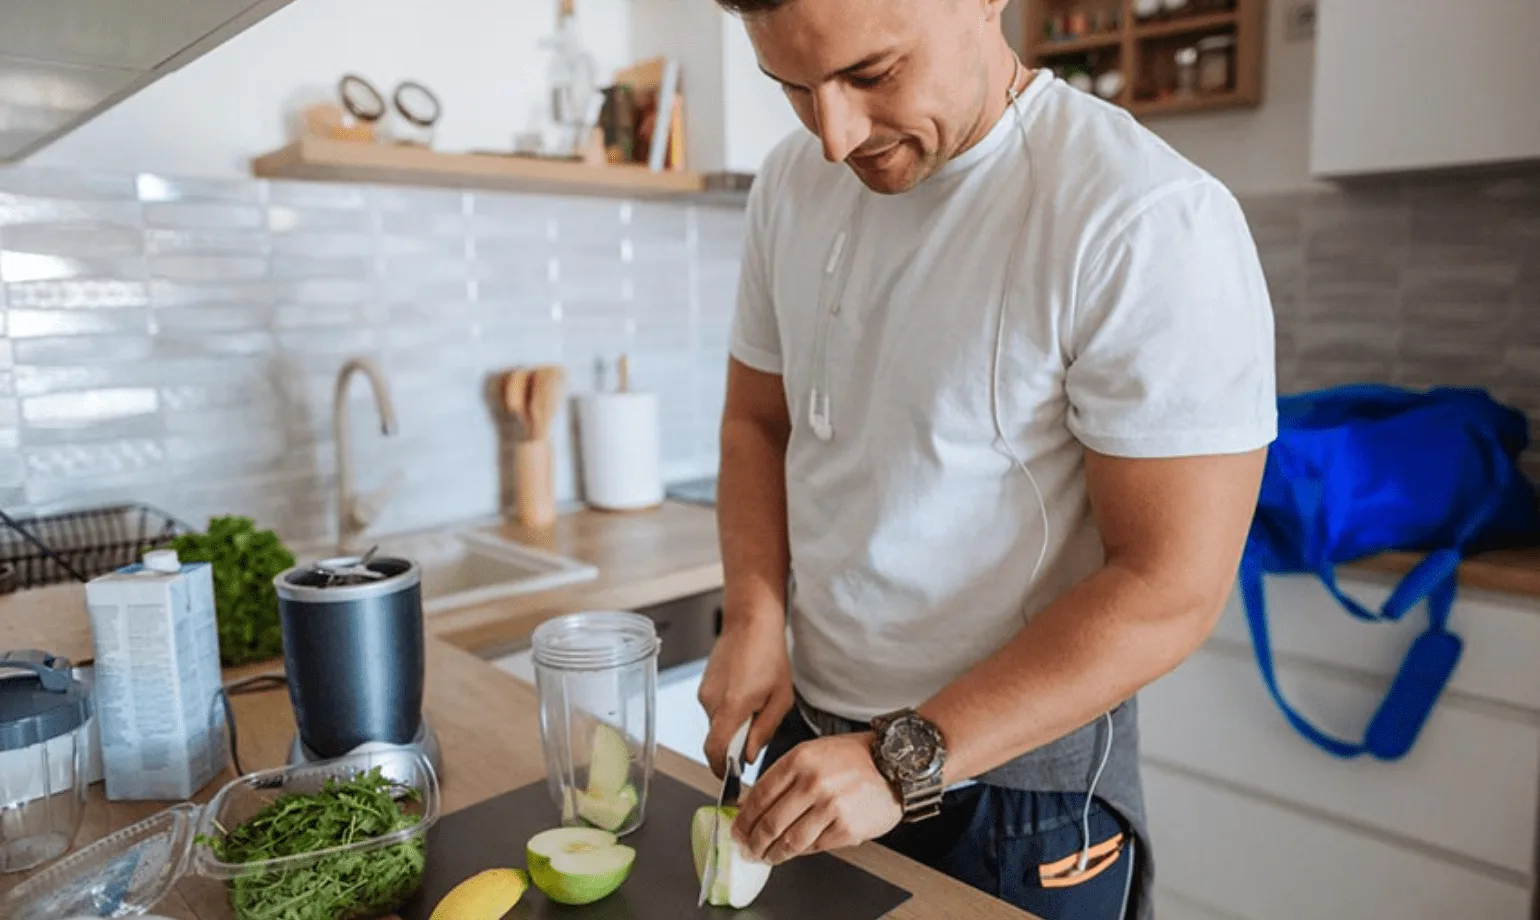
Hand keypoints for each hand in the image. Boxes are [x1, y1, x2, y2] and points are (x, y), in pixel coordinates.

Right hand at [697, 609, 791, 776]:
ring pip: (716, 724)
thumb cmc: (769, 655)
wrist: (750, 621)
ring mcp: (704, 692)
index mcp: (731, 707)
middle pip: (716, 739)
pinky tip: (747, 693)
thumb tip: (749, 756)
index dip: (721, 770)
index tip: (730, 779)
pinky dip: (729, 710)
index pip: (715, 751)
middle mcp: (711, 702)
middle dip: (734, 745)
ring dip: (734, 725)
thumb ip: (763, 731)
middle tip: (757, 734)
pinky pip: (715, 709)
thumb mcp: (780, 698)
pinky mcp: (704, 685)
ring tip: (756, 704)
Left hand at [732, 732, 902, 864]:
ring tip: (768, 856)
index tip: (738, 830)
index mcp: (799, 759)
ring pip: (790, 841)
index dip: (744, 819)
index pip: (759, 796)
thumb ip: (781, 777)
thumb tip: (749, 803)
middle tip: (749, 849)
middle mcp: (813, 782)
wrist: (897, 763)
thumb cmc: (854, 758)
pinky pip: (815, 847)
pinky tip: (796, 850)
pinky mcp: (847, 828)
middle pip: (770, 823)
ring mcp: (831, 807)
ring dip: (774, 854)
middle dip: (754, 842)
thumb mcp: (812, 753)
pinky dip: (802, 851)